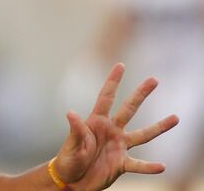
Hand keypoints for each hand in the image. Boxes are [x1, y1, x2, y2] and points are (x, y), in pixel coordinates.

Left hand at [53, 63, 178, 189]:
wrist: (72, 180)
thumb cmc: (69, 159)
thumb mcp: (72, 145)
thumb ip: (76, 130)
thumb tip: (70, 113)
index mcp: (96, 122)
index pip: (106, 97)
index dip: (113, 82)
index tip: (121, 65)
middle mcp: (111, 131)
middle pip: (129, 109)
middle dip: (141, 94)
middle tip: (154, 79)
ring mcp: (119, 147)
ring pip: (142, 135)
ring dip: (158, 127)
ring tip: (175, 118)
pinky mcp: (122, 164)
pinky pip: (139, 165)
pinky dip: (149, 167)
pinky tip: (162, 166)